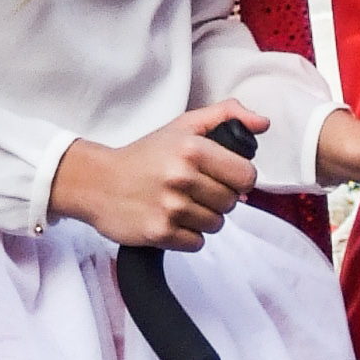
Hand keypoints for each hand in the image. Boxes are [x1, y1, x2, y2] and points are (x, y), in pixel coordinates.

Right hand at [48, 99, 262, 250]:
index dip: (238, 178)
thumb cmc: (144, 155)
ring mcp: (170, 207)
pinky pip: (197, 243)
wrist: (96, 183)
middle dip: (218, 198)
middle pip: (232, 202)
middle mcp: (182, 177)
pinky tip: (170, 220)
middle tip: (194, 190)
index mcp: (192, 149)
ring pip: (216, 224)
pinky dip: (187, 236)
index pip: (247, 176)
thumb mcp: (182, 126)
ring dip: (203, 218)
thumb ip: (226, 116)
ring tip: (180, 204)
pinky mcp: (160, 233)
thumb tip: (263, 124)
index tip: (222, 176)